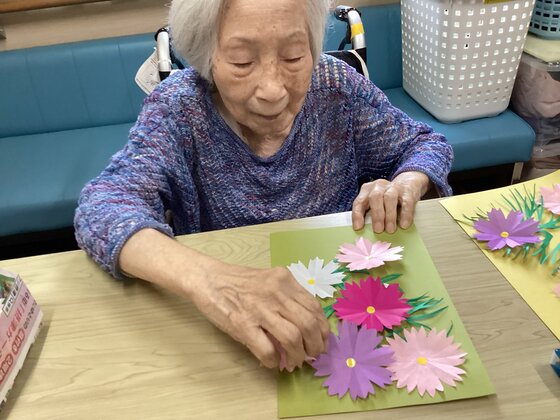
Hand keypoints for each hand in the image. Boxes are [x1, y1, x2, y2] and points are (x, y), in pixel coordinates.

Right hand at [185, 264, 329, 370]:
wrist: (208, 279)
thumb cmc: (238, 282)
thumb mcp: (269, 282)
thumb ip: (286, 300)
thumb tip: (304, 330)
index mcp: (285, 281)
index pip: (314, 307)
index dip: (322, 328)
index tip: (321, 340)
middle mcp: (276, 293)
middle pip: (308, 324)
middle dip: (315, 345)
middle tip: (312, 355)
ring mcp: (260, 309)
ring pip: (292, 338)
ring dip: (297, 355)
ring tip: (294, 361)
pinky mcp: (243, 325)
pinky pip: (267, 350)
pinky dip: (273, 360)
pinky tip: (272, 361)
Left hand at [351, 171, 429, 232]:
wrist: (408, 182)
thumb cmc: (386, 199)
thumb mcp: (375, 203)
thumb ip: (370, 214)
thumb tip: (367, 233)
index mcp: (367, 190)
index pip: (359, 201)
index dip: (357, 214)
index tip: (358, 227)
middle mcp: (379, 186)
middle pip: (375, 197)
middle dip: (376, 215)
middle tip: (378, 230)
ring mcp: (394, 187)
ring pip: (390, 198)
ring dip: (389, 215)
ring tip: (390, 230)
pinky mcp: (408, 191)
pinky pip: (406, 202)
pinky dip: (405, 214)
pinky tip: (404, 225)